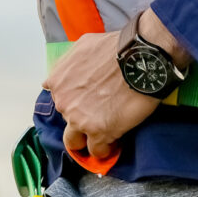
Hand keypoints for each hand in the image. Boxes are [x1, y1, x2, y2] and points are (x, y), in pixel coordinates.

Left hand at [42, 11, 189, 162]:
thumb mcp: (82, 46)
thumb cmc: (116, 48)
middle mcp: (63, 102)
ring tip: (105, 135)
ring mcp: (78, 119)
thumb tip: (60, 75)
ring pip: (76, 141)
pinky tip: (113, 143)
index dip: (75, 103)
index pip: (60, 101)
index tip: (87, 105)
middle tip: (96, 119)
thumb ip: (68, 65)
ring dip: (89, 139)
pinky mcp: (98, 132)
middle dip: (79, 122)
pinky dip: (104, 149)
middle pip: (66, 121)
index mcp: (57, 81)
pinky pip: (97, 150)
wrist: (140, 58)